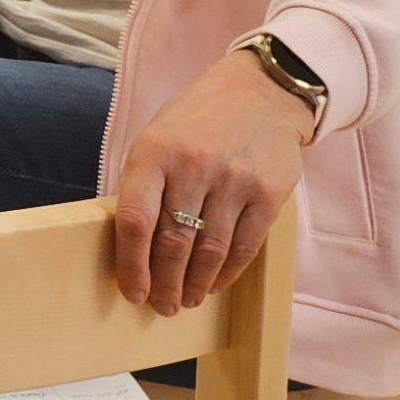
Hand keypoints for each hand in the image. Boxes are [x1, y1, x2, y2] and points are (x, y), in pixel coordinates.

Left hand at [111, 49, 311, 315]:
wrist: (260, 93)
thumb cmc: (196, 121)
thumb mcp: (157, 139)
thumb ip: (146, 185)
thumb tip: (131, 246)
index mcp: (153, 152)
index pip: (135, 220)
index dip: (131, 264)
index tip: (132, 292)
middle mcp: (193, 166)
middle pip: (173, 243)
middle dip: (164, 283)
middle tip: (161, 306)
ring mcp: (233, 181)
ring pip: (209, 252)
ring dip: (195, 285)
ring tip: (186, 301)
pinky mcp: (268, 195)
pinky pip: (243, 247)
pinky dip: (226, 272)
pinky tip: (214, 283)